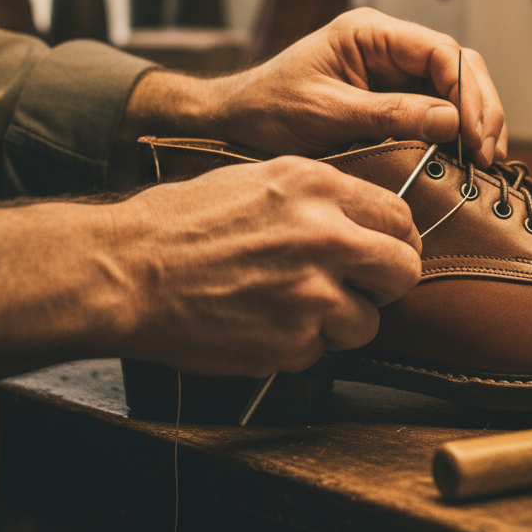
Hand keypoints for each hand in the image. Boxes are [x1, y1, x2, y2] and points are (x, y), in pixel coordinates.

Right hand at [0, 159, 420, 382]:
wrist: (127, 271)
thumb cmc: (182, 222)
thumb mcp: (260, 179)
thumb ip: (321, 196)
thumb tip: (363, 217)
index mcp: (319, 189)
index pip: (400, 217)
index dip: (397, 240)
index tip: (386, 252)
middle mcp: (325, 237)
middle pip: (404, 270)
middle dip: (386, 283)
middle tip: (362, 288)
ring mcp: (311, 293)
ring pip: (368, 323)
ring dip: (340, 322)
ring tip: (295, 308)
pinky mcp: (291, 342)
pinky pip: (321, 351)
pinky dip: (300, 345)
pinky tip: (263, 323)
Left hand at [118, 9, 507, 172]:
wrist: (234, 121)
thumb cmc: (269, 110)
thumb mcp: (328, 114)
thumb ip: (391, 114)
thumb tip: (453, 122)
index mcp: (369, 32)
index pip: (440, 50)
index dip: (467, 92)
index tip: (474, 134)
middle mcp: (387, 44)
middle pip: (458, 64)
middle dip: (480, 106)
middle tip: (488, 152)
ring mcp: (391, 69)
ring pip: (455, 85)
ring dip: (475, 118)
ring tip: (486, 157)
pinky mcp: (390, 94)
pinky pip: (436, 105)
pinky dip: (456, 128)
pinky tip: (465, 153)